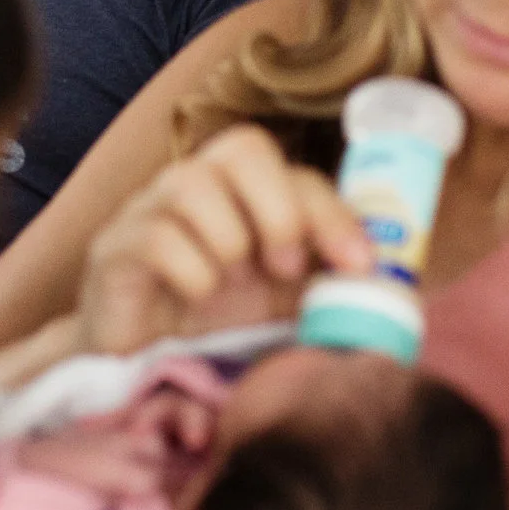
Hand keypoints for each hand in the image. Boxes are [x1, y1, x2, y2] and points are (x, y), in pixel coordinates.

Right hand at [78, 125, 373, 354]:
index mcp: (242, 190)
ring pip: (192, 184)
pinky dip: (191, 272)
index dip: (332, 212)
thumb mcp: (286, 297)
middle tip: (284, 267)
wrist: (140, 360)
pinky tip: (194, 296)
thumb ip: (330, 278)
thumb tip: (394, 278)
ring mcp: (149, 209)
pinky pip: (157, 237)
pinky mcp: (114, 247)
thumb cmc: (217, 317)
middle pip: (243, 148)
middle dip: (279, 211)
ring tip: (230, 282)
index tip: (359, 264)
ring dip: (229, 241)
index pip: (292, 169)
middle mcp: (195, 183)